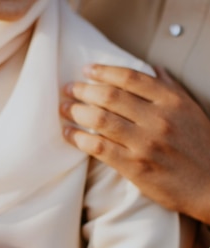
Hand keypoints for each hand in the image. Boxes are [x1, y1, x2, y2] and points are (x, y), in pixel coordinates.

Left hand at [60, 64, 209, 224]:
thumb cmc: (200, 148)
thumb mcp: (191, 111)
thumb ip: (170, 89)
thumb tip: (154, 69)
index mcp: (171, 101)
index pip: (131, 78)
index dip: (105, 71)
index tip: (87, 70)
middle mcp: (157, 119)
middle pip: (111, 96)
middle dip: (84, 90)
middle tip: (68, 88)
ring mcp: (145, 143)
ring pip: (101, 120)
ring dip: (77, 112)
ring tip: (63, 109)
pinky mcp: (135, 167)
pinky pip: (100, 148)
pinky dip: (79, 139)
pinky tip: (68, 134)